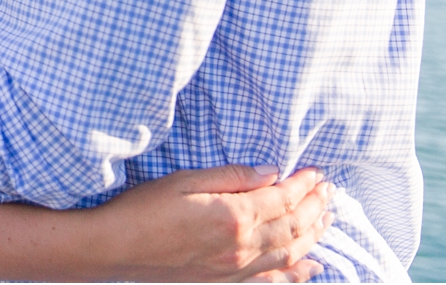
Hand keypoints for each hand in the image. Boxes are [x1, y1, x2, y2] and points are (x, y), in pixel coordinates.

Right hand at [93, 165, 333, 281]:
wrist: (116, 251)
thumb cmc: (143, 209)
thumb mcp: (184, 180)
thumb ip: (231, 177)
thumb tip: (270, 172)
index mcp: (234, 215)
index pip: (283, 198)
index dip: (304, 184)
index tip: (318, 172)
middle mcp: (243, 246)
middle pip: (294, 226)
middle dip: (316, 207)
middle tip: (330, 191)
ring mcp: (237, 269)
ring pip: (290, 253)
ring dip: (314, 235)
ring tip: (328, 218)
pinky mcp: (227, 281)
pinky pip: (273, 279)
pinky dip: (297, 272)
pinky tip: (311, 265)